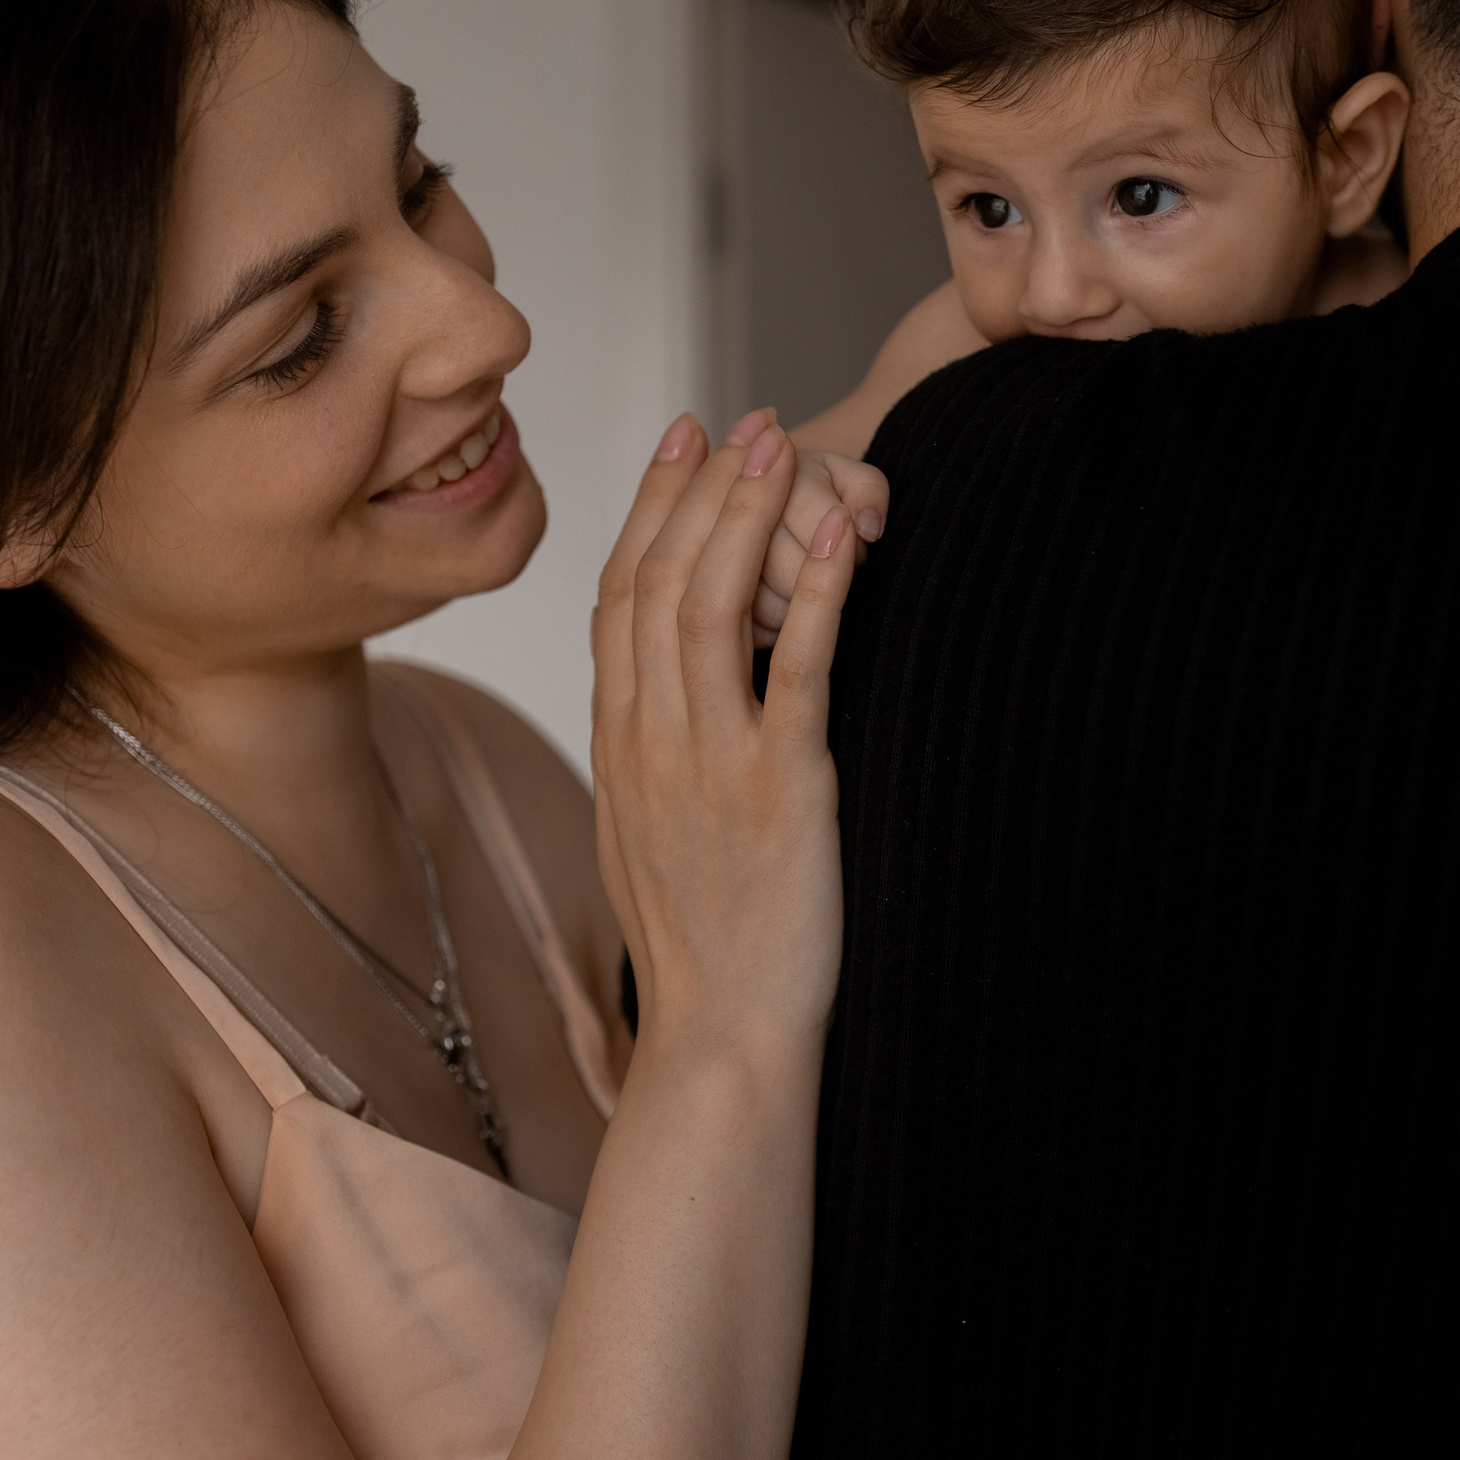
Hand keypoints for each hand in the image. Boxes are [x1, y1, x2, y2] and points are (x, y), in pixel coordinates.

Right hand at [590, 410, 860, 1049]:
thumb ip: (653, 760)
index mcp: (620, 747)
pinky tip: (841, 538)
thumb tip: (665, 704)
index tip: (682, 441)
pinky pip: (796, 672)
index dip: (651, 507)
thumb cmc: (703, 951)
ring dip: (747, 514)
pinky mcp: (779, 792)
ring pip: (711, 607)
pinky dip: (816, 594)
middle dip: (700, 486)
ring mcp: (709, 764)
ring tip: (783, 445)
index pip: (618, 596)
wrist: (720, 1042)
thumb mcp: (649, 839)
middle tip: (741, 416)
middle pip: (658, 580)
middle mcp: (650, 742)